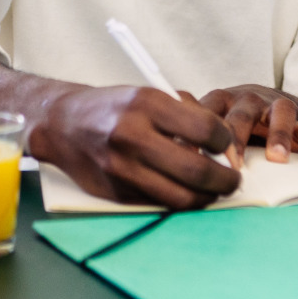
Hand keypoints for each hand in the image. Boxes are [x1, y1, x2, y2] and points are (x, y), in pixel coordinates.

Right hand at [31, 85, 240, 209]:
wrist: (63, 124)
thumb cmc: (114, 108)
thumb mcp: (149, 95)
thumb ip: (187, 114)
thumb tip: (224, 146)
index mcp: (146, 104)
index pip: (206, 130)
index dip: (226, 142)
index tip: (228, 146)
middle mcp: (132, 136)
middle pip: (197, 170)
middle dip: (225, 180)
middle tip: (233, 180)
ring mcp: (122, 168)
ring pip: (181, 196)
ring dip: (206, 197)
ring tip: (214, 190)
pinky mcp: (116, 192)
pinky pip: (160, 203)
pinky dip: (179, 200)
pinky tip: (185, 191)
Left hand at [199, 85, 297, 166]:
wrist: (295, 119)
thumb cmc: (247, 128)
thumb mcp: (220, 129)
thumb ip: (197, 142)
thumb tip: (169, 164)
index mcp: (224, 102)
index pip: (209, 109)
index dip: (200, 132)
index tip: (193, 158)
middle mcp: (252, 100)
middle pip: (242, 110)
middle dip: (236, 136)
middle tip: (232, 163)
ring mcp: (281, 106)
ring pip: (280, 111)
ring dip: (278, 134)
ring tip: (276, 159)